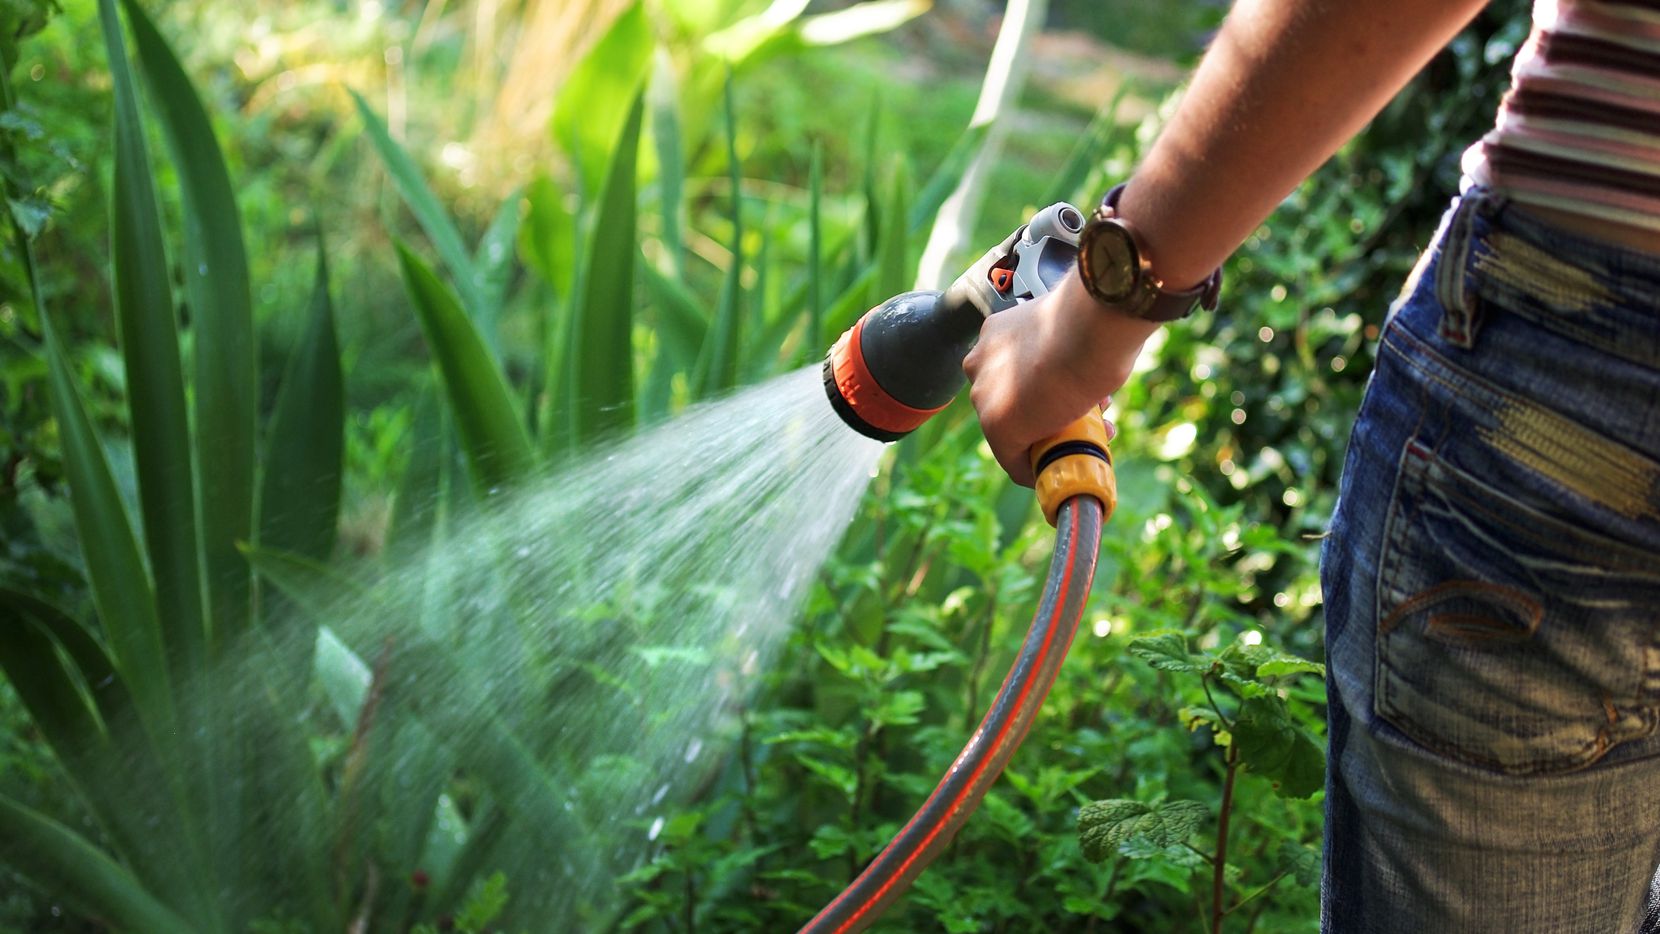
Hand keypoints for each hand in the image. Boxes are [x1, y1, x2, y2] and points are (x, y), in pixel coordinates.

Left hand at [962, 271, 1155, 485]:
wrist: (1090, 328)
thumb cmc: (1092, 319)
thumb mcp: (1072, 326)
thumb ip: (1066, 341)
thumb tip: (1087, 351)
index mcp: (997, 333)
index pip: (1016, 373)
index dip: (1049, 389)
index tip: (1075, 395)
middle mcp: (981, 362)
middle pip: (1014, 403)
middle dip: (1052, 415)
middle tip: (1090, 417)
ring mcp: (985, 394)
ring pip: (1015, 431)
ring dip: (1053, 441)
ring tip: (1099, 433)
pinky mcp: (996, 426)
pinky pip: (1013, 459)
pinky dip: (1038, 469)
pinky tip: (1064, 466)